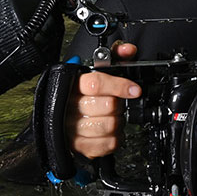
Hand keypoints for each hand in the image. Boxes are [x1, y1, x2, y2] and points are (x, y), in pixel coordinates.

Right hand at [67, 41, 142, 157]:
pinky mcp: (79, 146)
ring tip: (112, 117)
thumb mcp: (96, 72)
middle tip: (117, 104)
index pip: (96, 83)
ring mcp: (72, 128)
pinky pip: (108, 143)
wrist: (62, 123)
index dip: (120, 86)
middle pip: (108, 105)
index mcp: (73, 85)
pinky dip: (115, 138)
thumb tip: (128, 49)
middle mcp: (69, 106)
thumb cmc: (83, 95)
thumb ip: (113, 58)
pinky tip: (110, 131)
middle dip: (119, 105)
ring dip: (118, 121)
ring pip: (110, 125)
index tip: (134, 90)